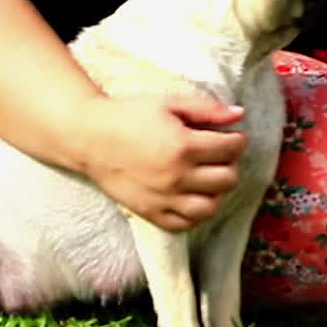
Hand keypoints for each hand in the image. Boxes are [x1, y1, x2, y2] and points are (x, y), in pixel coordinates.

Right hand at [77, 94, 247, 231]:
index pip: (231, 149)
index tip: (232, 137)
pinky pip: (186, 224)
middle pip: (227, 179)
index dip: (237, 141)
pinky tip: (195, 196)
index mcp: (182, 146)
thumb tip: (239, 114)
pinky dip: (197, 213)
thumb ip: (206, 109)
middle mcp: (176, 177)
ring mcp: (164, 199)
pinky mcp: (151, 213)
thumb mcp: (168, 103)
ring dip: (218, 192)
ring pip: (212, 207)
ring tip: (210, 177)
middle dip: (230, 164)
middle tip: (220, 156)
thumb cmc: (128, 115)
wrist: (88, 137)